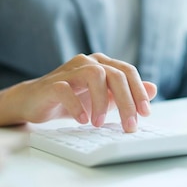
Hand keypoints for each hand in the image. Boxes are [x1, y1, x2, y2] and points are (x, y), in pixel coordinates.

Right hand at [0, 53, 156, 131]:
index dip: (138, 92)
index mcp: (102, 63)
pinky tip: (82, 120)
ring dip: (101, 101)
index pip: (127, 72)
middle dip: (126, 102)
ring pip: (94, 75)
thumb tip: (153, 89)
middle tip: (129, 125)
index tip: (145, 114)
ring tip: (100, 123)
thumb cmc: (71, 99)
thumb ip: (126, 93)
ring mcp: (69, 70)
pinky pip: (66, 89)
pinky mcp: (51, 83)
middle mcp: (88, 62)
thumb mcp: (104, 98)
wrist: (33, 102)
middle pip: (115, 75)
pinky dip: (77, 105)